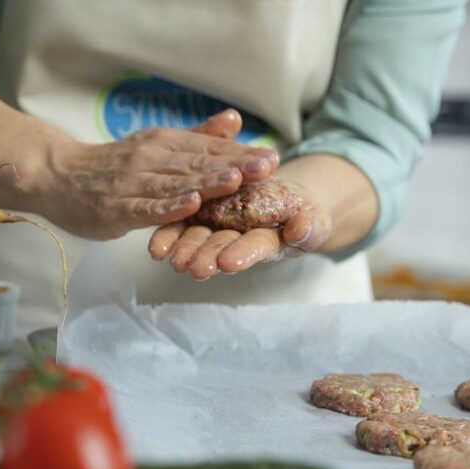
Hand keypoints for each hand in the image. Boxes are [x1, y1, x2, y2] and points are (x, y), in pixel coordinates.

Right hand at [22, 110, 278, 239]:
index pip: (208, 149)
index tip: (272, 156)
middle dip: (234, 166)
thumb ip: (197, 137)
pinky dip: (168, 206)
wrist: (57, 175)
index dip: (241, 154)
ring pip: (175, 183)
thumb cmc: (112, 166)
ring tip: (235, 181)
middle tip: (266, 167)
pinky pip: (146, 208)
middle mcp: (151, 159)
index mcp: (164, 144)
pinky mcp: (117, 208)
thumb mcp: (156, 145)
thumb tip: (234, 120)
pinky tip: (189, 204)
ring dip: (206, 182)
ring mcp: (133, 184)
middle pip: (198, 164)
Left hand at [147, 180, 332, 280]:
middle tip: (194, 269)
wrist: (284, 198)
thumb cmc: (302, 214)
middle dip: (207, 257)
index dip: (243, 253)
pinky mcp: (202, 211)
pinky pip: (183, 222)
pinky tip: (155, 247)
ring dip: (185, 249)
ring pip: (198, 238)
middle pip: (221, 247)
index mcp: (267, 240)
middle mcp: (238, 238)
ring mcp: (218, 226)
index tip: (229, 262)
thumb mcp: (313, 217)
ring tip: (173, 260)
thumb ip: (308, 225)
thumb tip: (301, 229)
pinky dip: (169, 234)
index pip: (255, 247)